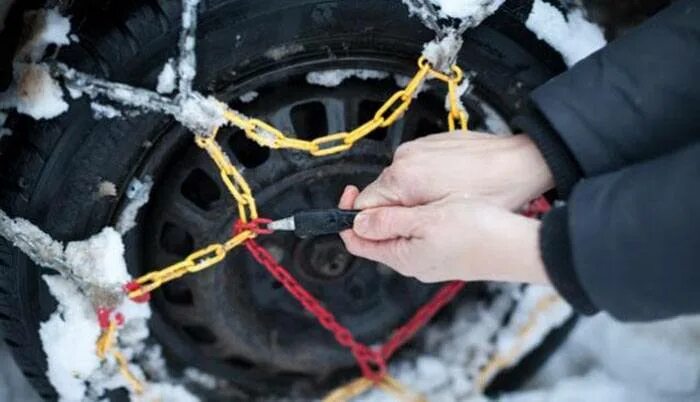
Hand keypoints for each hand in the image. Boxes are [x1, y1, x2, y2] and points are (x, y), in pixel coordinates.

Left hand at [339, 186, 549, 283]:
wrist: (517, 246)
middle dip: (373, 212)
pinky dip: (415, 218)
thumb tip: (356, 222)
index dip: (348, 216)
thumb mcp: (425, 220)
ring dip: (396, 213)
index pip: (358, 241)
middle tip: (384, 188)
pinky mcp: (446, 254)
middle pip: (378, 237)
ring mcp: (430, 261)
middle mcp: (413, 264)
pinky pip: (419, 235)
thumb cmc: (477, 232)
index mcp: (402, 257)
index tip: (351, 192)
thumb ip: (388, 221)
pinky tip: (430, 204)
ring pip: (400, 235)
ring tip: (408, 193)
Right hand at [354, 132, 553, 210]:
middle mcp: (403, 158)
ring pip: (399, 182)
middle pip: (381, 194)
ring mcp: (416, 147)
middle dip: (398, 210)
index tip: (383, 231)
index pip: (363, 206)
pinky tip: (448, 186)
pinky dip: (425, 179)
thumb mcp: (442, 219)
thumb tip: (368, 225)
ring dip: (412, 195)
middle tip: (424, 220)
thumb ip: (400, 222)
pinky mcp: (428, 142)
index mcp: (402, 179)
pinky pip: (415, 167)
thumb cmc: (491, 192)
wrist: (521, 162)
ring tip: (442, 202)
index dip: (372, 223)